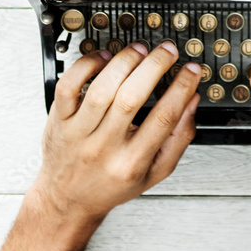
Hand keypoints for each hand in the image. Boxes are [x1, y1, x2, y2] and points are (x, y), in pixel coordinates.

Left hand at [0, 41, 200, 250]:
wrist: (67, 200)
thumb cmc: (112, 184)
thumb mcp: (155, 173)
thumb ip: (179, 138)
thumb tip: (191, 100)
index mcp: (132, 162)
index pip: (163, 118)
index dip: (181, 88)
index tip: (190, 70)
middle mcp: (104, 148)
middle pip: (131, 99)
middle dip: (154, 67)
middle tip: (167, 51)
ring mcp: (78, 133)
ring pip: (101, 89)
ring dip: (124, 62)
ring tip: (140, 50)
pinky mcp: (59, 120)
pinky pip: (68, 86)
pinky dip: (86, 66)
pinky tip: (103, 58)